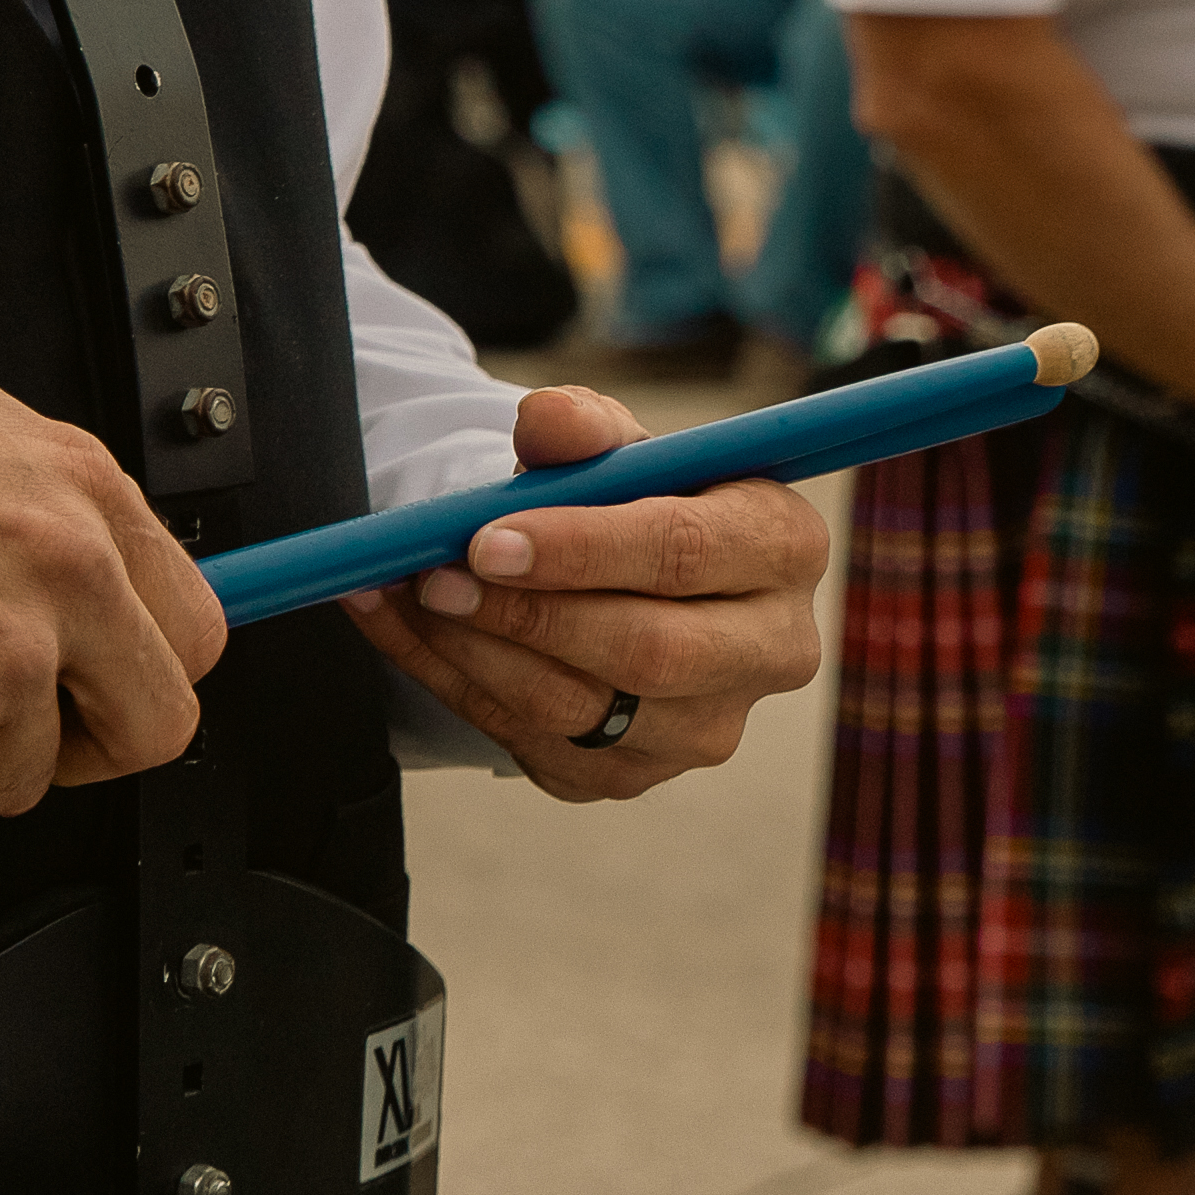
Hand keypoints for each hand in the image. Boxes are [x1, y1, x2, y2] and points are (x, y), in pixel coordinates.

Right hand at [0, 331, 229, 839]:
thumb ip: (44, 507)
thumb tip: (88, 567)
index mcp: (86, 494)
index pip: (194, 631)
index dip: (143, 676)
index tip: (107, 693)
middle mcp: (65, 577)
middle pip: (153, 728)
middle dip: (83, 751)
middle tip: (10, 732)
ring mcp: (2, 662)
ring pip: (20, 778)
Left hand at [347, 382, 826, 798]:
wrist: (627, 579)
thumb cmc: (635, 499)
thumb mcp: (618, 446)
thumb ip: (585, 426)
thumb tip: (547, 421)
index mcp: (787, 545)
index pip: (686, 554)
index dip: (582, 549)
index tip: (488, 538)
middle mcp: (771, 649)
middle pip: (648, 651)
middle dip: (528, 613)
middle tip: (438, 576)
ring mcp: (705, 728)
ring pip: (579, 709)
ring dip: (476, 653)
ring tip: (410, 594)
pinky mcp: (633, 773)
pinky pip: (530, 743)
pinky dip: (454, 686)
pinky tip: (407, 631)